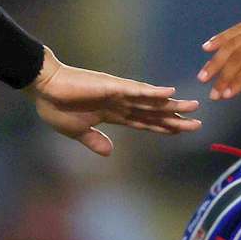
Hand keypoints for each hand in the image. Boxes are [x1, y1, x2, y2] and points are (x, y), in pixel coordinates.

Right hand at [27, 48, 201, 155]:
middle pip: (153, 112)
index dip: (162, 127)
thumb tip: (110, 152)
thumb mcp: (77, 132)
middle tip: (198, 123)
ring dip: (172, 105)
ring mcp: (117, 93)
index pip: (143, 122)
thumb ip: (95, 141)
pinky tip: (169, 94)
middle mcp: (119, 102)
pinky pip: (136, 90)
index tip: (180, 130)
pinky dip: (153, 92)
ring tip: (193, 106)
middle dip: (174, 118)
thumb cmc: (55, 108)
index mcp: (111, 114)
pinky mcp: (111, 86)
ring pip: (151, 101)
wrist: (43, 90)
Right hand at [198, 0, 240, 100]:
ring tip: (204, 74)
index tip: (225, 95)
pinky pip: (237, 28)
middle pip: (239, 55)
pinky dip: (221, 38)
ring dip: (217, 59)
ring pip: (233, 42)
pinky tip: (208, 46)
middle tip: (211, 92)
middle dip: (223, 75)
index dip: (238, 81)